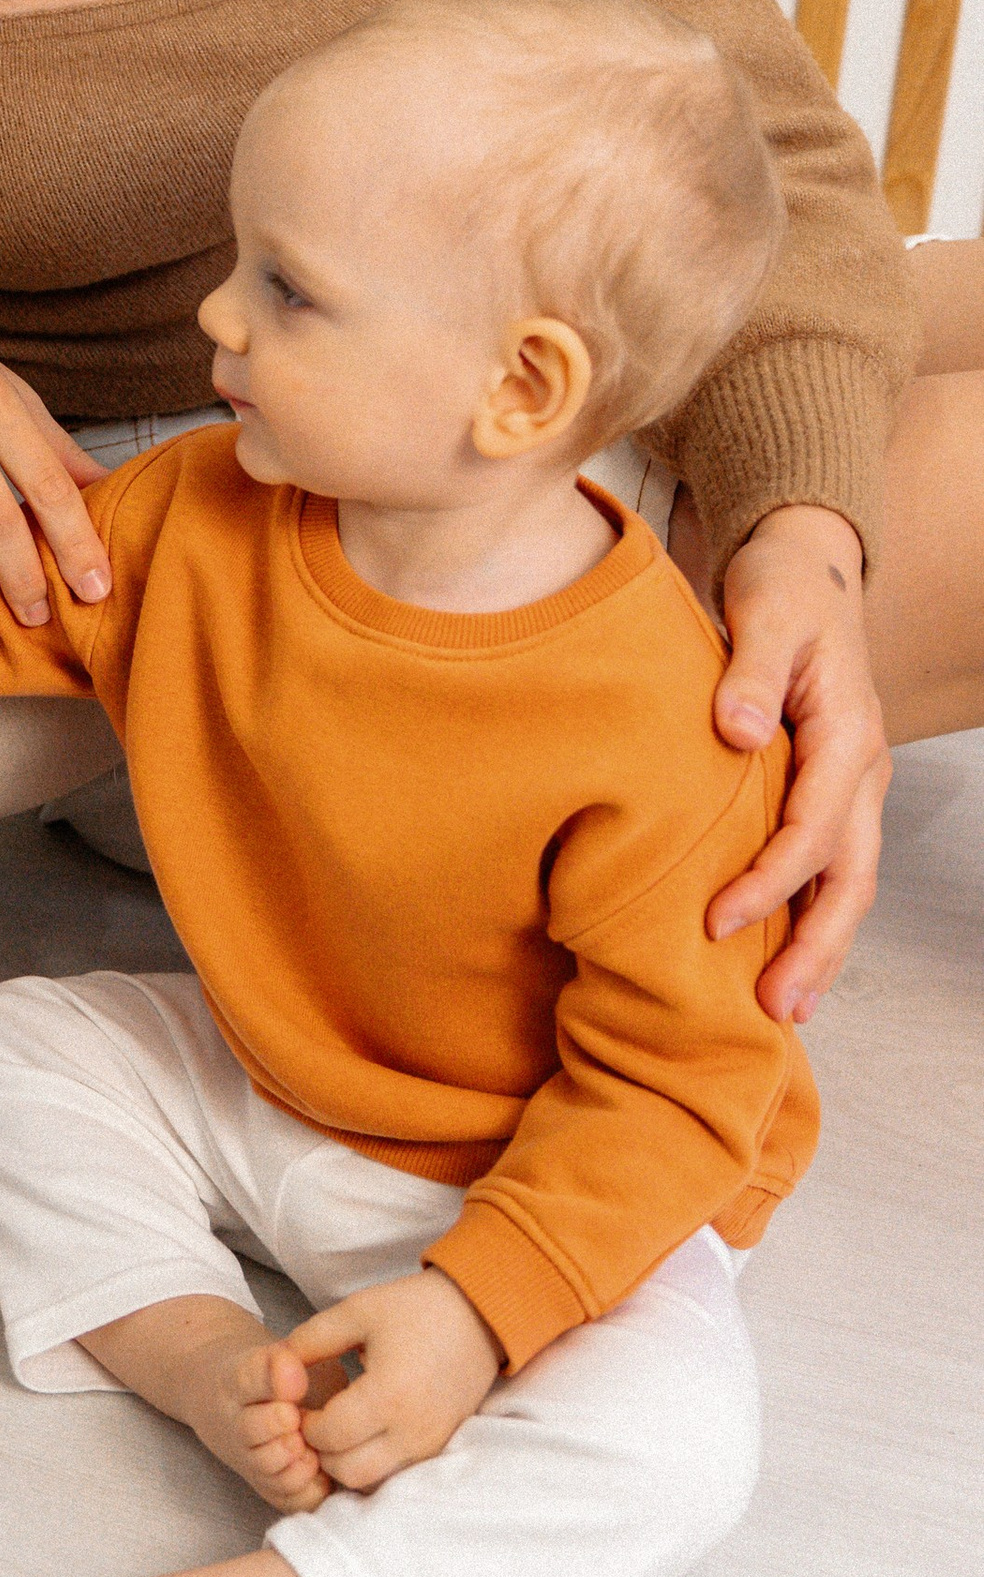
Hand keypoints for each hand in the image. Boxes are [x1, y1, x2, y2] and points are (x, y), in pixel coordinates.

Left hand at [287, 1269, 501, 1490]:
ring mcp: (429, 1445)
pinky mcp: (439, 1448)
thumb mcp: (356, 1312)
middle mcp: (411, 1431)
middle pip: (346, 1471)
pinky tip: (363, 1432)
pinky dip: (372, 1462)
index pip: (328, 1436)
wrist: (480, 1316)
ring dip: (345, 1461)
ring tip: (338, 1427)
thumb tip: (278, 1365)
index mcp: (388, 1395)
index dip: (303, 1424)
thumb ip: (311, 1340)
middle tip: (314, 1420)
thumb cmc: (415, 1309)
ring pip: (371, 1480)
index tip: (298, 1404)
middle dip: (321, 1451)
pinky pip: (395, 1473)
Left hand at [702, 502, 889, 1026]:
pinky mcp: (831, 791)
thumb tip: (741, 733)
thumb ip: (753, 673)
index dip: (769, 881)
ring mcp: (852, 787)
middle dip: (816, 946)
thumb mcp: (765, 612)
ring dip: (820, 946)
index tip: (715, 920)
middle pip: (850, 877)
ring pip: (847, 882)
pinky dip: (809, 914)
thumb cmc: (784, 589)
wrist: (811, 568)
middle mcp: (862, 771)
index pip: (814, 829)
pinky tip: (779, 957)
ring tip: (783, 1008)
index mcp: (848, 734)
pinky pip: (829, 867)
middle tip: (774, 1006)